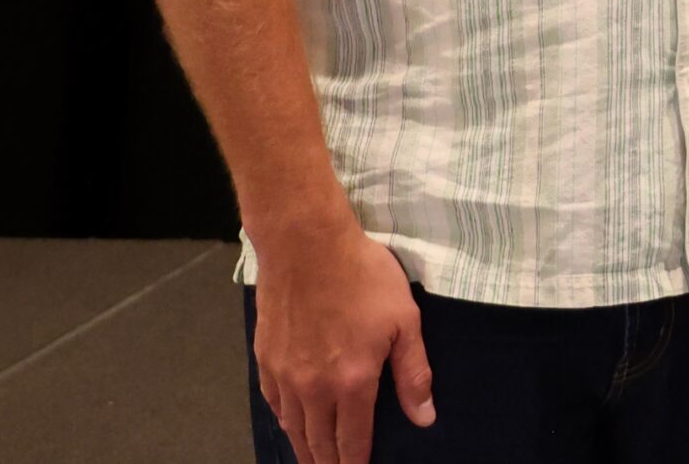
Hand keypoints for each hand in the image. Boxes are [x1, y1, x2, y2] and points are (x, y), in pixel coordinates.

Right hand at [251, 220, 433, 463]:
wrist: (306, 246)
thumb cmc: (363, 277)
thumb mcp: (405, 321)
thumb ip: (413, 373)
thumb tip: (424, 418)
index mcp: (352, 382)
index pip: (353, 441)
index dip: (357, 463)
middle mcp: (313, 389)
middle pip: (319, 443)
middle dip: (330, 462)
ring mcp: (285, 376)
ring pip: (293, 428)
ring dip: (306, 448)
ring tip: (317, 459)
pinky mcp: (265, 360)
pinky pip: (275, 404)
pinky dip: (286, 421)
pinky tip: (292, 424)